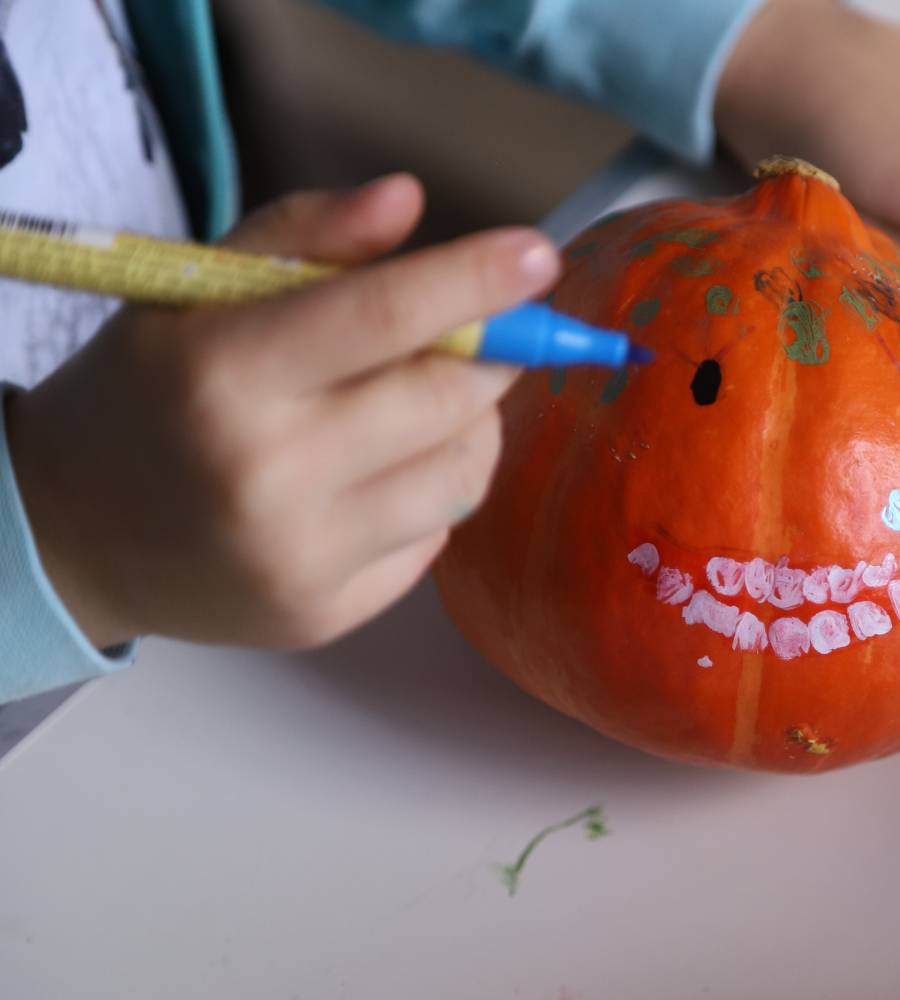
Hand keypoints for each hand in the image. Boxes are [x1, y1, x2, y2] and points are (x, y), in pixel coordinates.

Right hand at [5, 175, 558, 649]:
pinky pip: (436, 537)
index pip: (383, 316)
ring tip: (422, 404)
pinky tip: (377, 476)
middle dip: (491, 356)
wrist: (75, 533)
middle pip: (447, 399)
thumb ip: (304, 235)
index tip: (540, 256)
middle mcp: (266, 472)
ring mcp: (301, 556)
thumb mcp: (196, 291)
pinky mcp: (328, 615)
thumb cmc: (152, 391)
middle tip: (482, 337)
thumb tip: (408, 199)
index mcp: (224, 371)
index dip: (476, 282)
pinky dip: (430, 493)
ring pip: (464, 475)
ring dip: (471, 426)